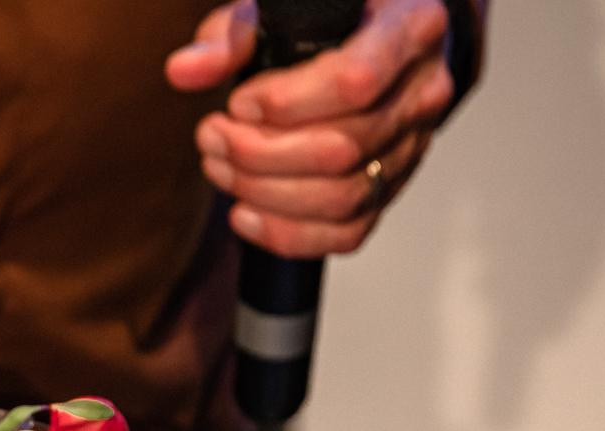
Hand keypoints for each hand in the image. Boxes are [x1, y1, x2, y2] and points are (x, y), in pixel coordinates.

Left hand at [166, 0, 457, 258]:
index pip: (356, 82)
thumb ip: (234, 35)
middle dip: (258, 153)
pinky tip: (244, 213)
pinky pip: (346, 232)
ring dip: (264, 192)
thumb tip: (184, 70)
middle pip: (340, 149)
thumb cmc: (336, 18)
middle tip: (211, 136)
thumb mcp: (284, 7)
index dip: (287, 102)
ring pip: (341, 197)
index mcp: (410, 29)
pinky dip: (286, 233)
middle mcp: (421, 93)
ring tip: (219, 166)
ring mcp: (410, 147)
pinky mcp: (390, 189)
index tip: (240, 101)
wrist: (385, 41)